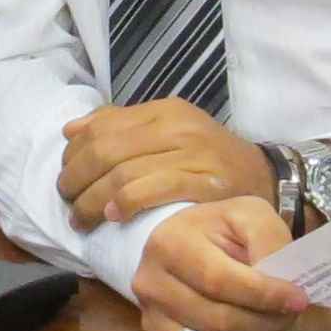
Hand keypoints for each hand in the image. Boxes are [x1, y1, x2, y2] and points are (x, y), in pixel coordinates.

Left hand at [60, 100, 270, 228]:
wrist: (266, 179)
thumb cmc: (211, 158)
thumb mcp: (170, 131)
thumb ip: (122, 127)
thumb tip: (72, 130)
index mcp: (164, 111)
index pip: (101, 127)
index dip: (74, 154)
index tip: (65, 177)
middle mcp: (176, 127)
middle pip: (105, 151)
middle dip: (76, 180)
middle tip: (67, 202)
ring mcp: (191, 154)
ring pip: (122, 174)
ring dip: (92, 201)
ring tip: (81, 219)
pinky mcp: (203, 182)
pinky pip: (152, 190)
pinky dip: (125, 204)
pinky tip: (113, 217)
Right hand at [130, 196, 307, 330]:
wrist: (180, 248)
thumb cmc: (219, 231)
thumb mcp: (248, 215)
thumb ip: (268, 239)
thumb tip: (284, 280)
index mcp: (169, 245)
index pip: (219, 281)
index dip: (264, 295)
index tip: (298, 299)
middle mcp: (150, 286)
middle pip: (218, 321)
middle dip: (265, 323)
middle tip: (291, 316)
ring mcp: (151, 322)